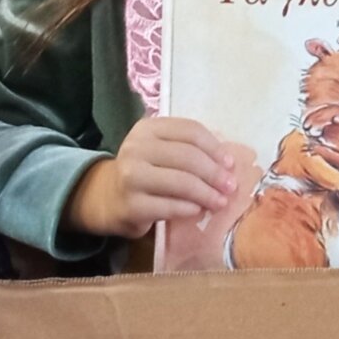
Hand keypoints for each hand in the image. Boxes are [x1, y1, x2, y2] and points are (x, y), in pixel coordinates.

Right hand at [64, 116, 237, 238]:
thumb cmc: (145, 172)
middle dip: (215, 173)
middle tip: (231, 186)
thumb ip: (189, 149)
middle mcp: (136, 148)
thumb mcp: (161, 150)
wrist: (107, 198)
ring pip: (182, 182)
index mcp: (147, 128)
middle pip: (188, 157)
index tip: (230, 163)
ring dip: (207, 193)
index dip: (215, 147)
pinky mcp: (131, 206)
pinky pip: (171, 206)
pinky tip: (198, 210)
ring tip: (220, 201)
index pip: (190, 131)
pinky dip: (190, 209)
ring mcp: (131, 177)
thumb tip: (228, 163)